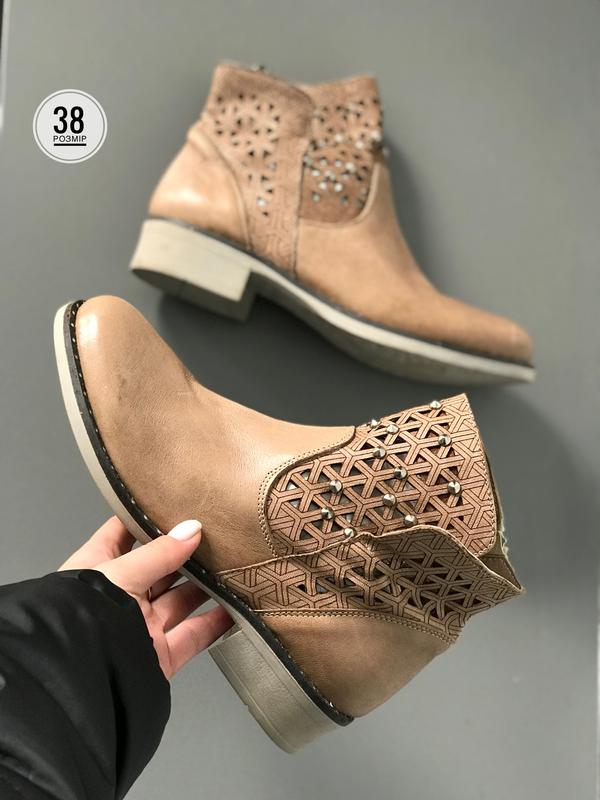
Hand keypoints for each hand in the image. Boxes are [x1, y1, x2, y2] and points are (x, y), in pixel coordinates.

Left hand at [59, 516, 232, 677]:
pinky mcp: (160, 656)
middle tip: (217, 533)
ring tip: (233, 564)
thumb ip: (159, 553)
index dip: (144, 516)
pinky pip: (194, 635)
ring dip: (206, 585)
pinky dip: (216, 623)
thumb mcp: (121, 573)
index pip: (122, 533)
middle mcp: (120, 597)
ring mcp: (141, 627)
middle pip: (159, 567)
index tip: (173, 500)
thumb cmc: (82, 619)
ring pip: (181, 600)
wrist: (80, 683)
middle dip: (186, 551)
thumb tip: (193, 529)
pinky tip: (237, 607)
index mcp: (98, 570)